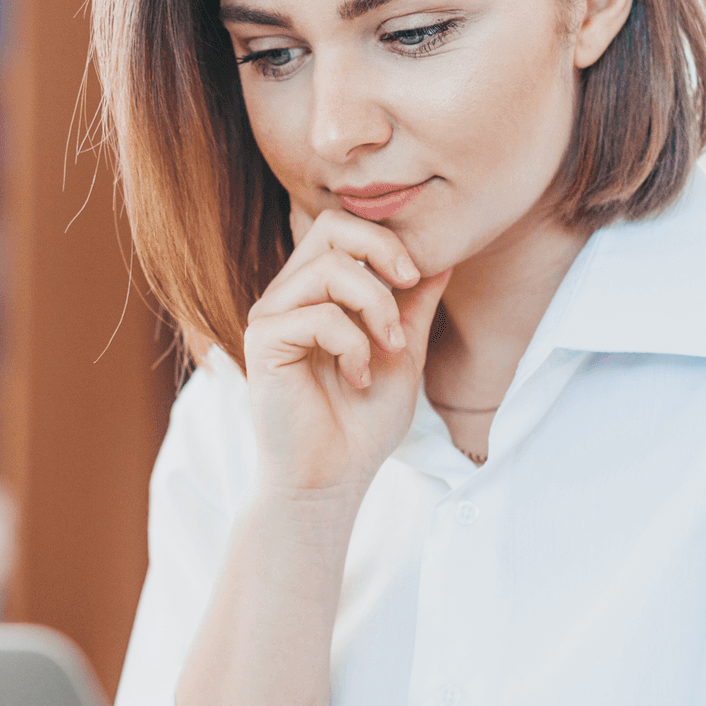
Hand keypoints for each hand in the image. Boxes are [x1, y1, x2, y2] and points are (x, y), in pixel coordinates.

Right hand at [244, 208, 449, 498]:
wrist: (332, 478)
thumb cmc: (362, 423)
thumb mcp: (402, 352)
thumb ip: (414, 305)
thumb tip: (443, 256)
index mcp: (314, 294)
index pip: (341, 229)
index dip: (384, 240)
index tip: (416, 278)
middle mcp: (287, 297)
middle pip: (329, 228)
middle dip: (381, 250)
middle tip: (409, 287)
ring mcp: (271, 317)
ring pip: (328, 268)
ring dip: (375, 305)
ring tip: (386, 349)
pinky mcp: (262, 342)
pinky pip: (316, 315)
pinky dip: (351, 344)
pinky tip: (356, 378)